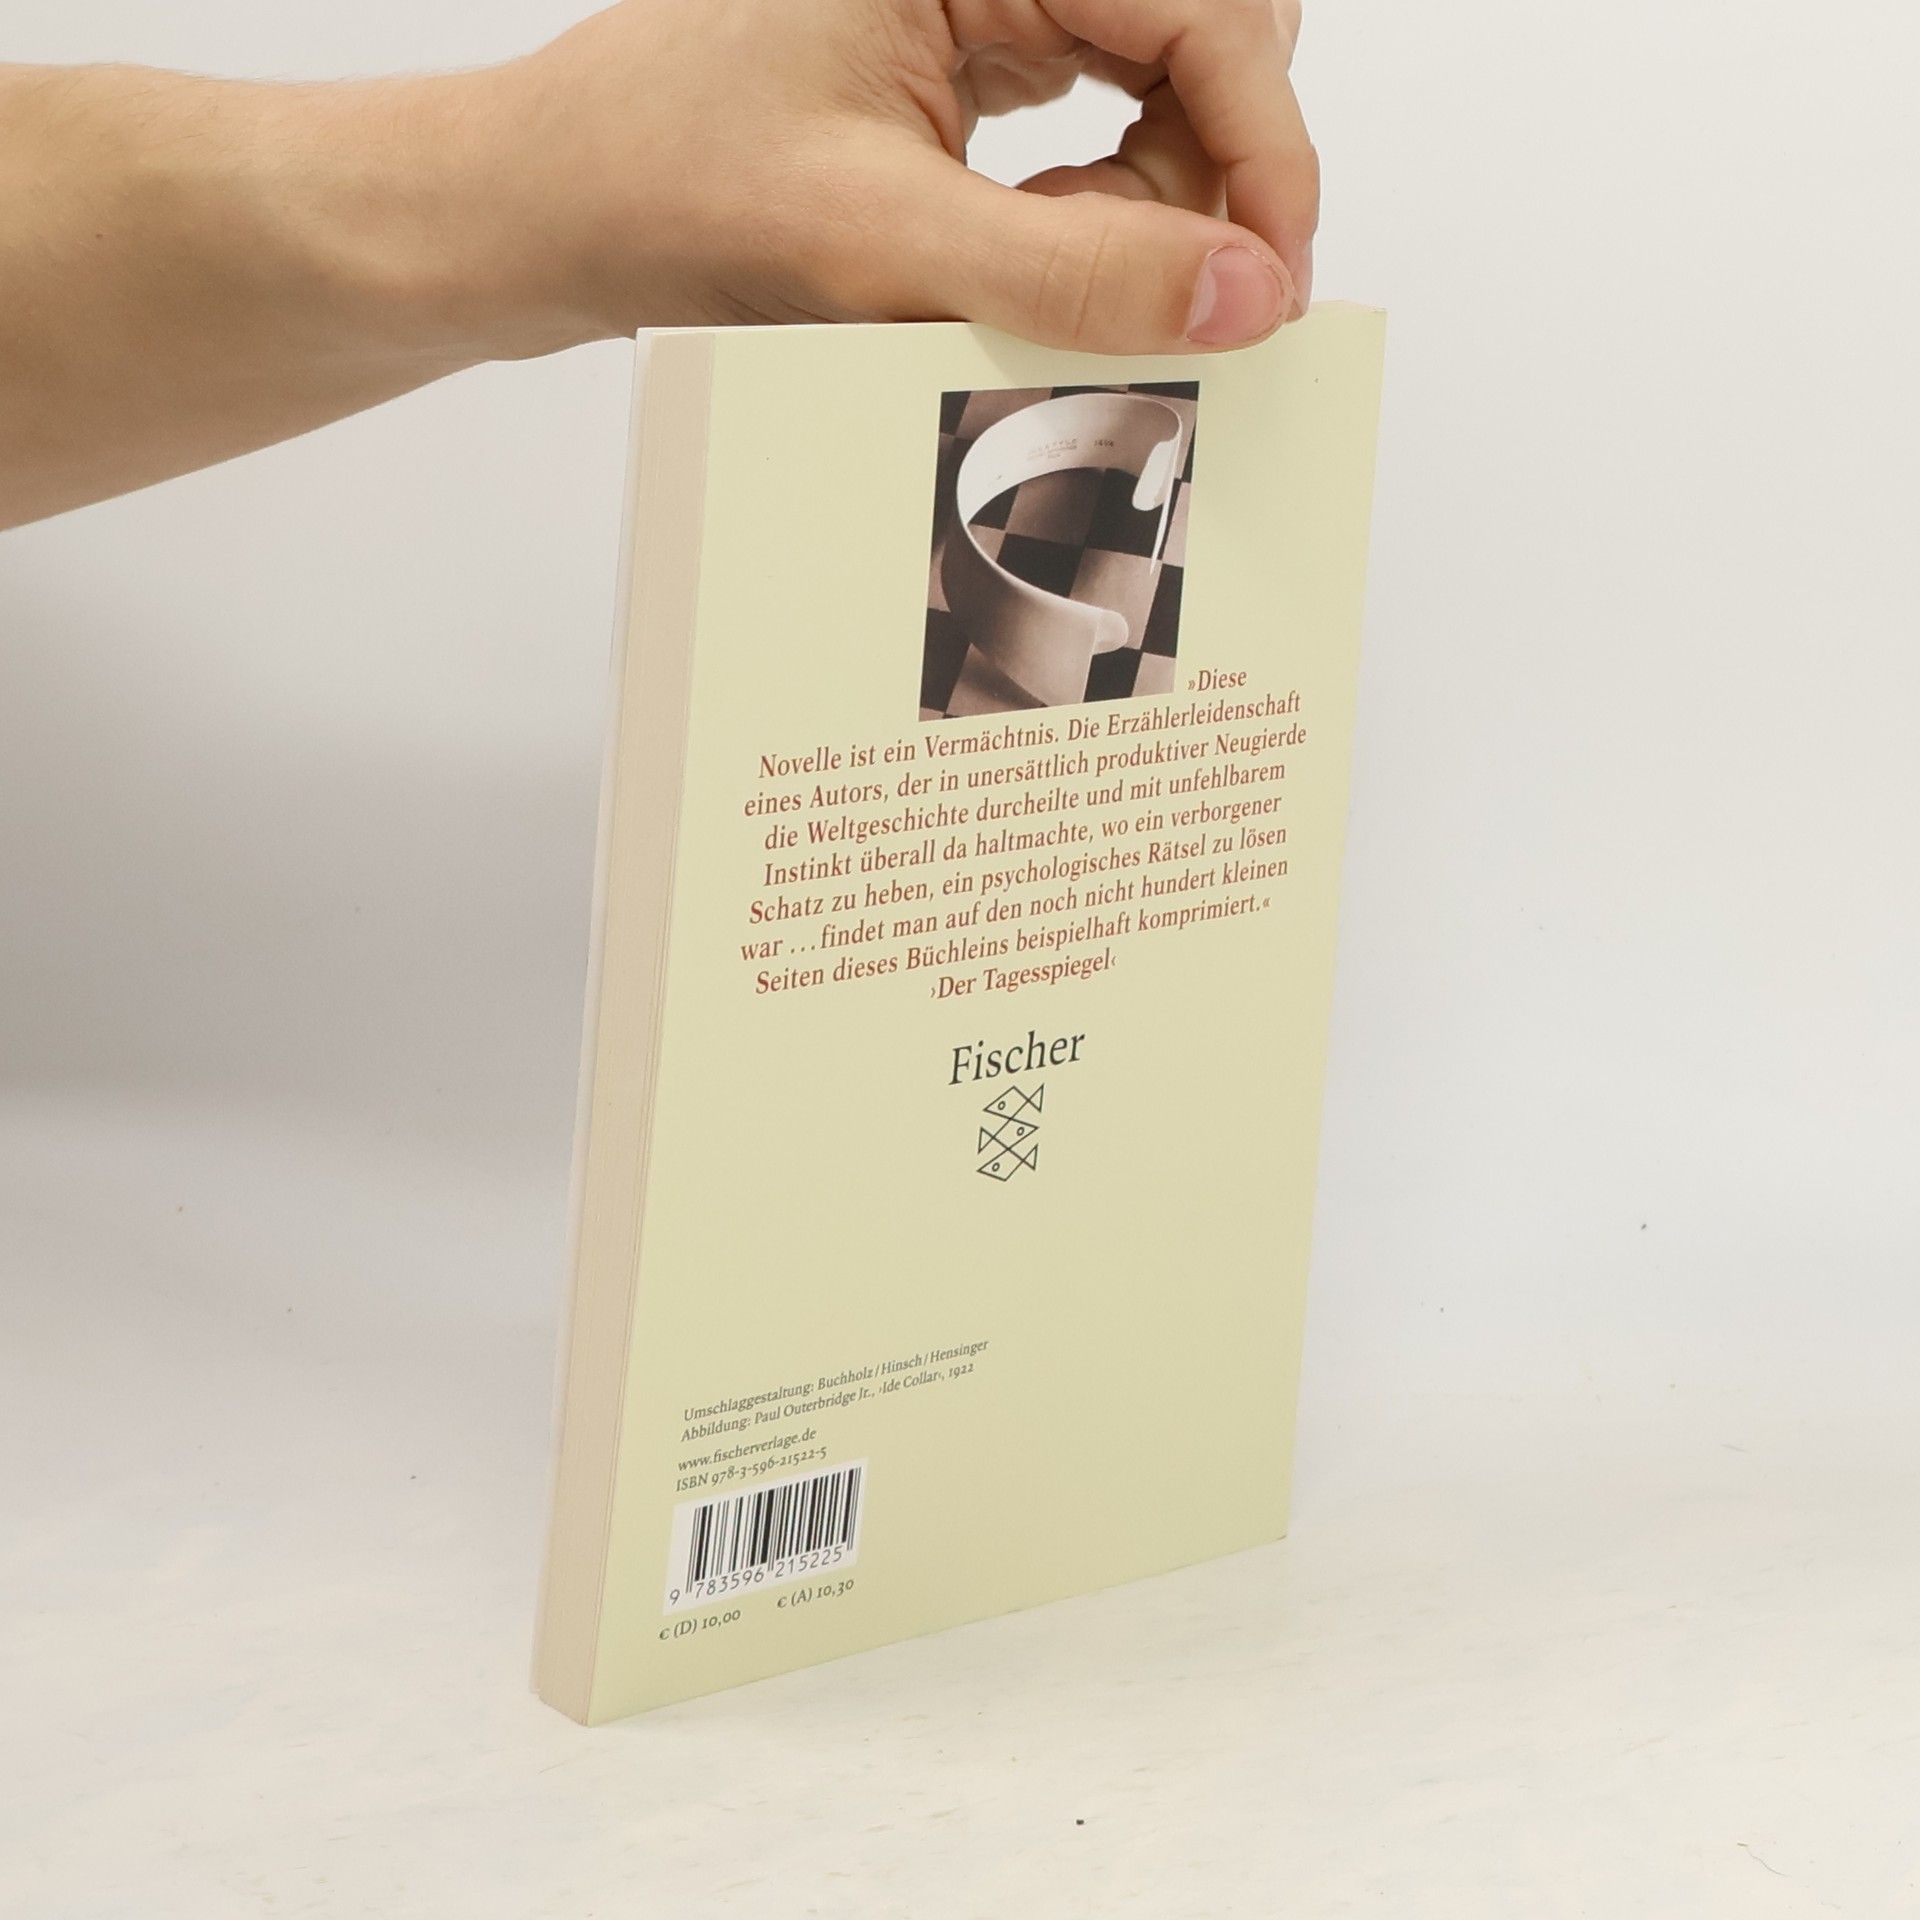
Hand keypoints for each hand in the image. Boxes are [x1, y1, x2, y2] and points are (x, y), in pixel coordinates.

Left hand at [448, 0, 1317, 356]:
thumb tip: (1245, 292)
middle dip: (1216, 172)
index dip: (1265, 148)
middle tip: (1184, 294)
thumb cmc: (666, 182)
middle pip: (1206, 35)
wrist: (548, 211)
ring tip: (1066, 280)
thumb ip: (1071, 267)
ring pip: (1163, 87)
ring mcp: (985, 4)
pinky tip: (1031, 261)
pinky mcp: (969, 68)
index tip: (1271, 279)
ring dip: (1157, 202)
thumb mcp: (880, 239)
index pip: (1208, 9)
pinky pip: (1098, 124)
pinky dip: (1099, 212)